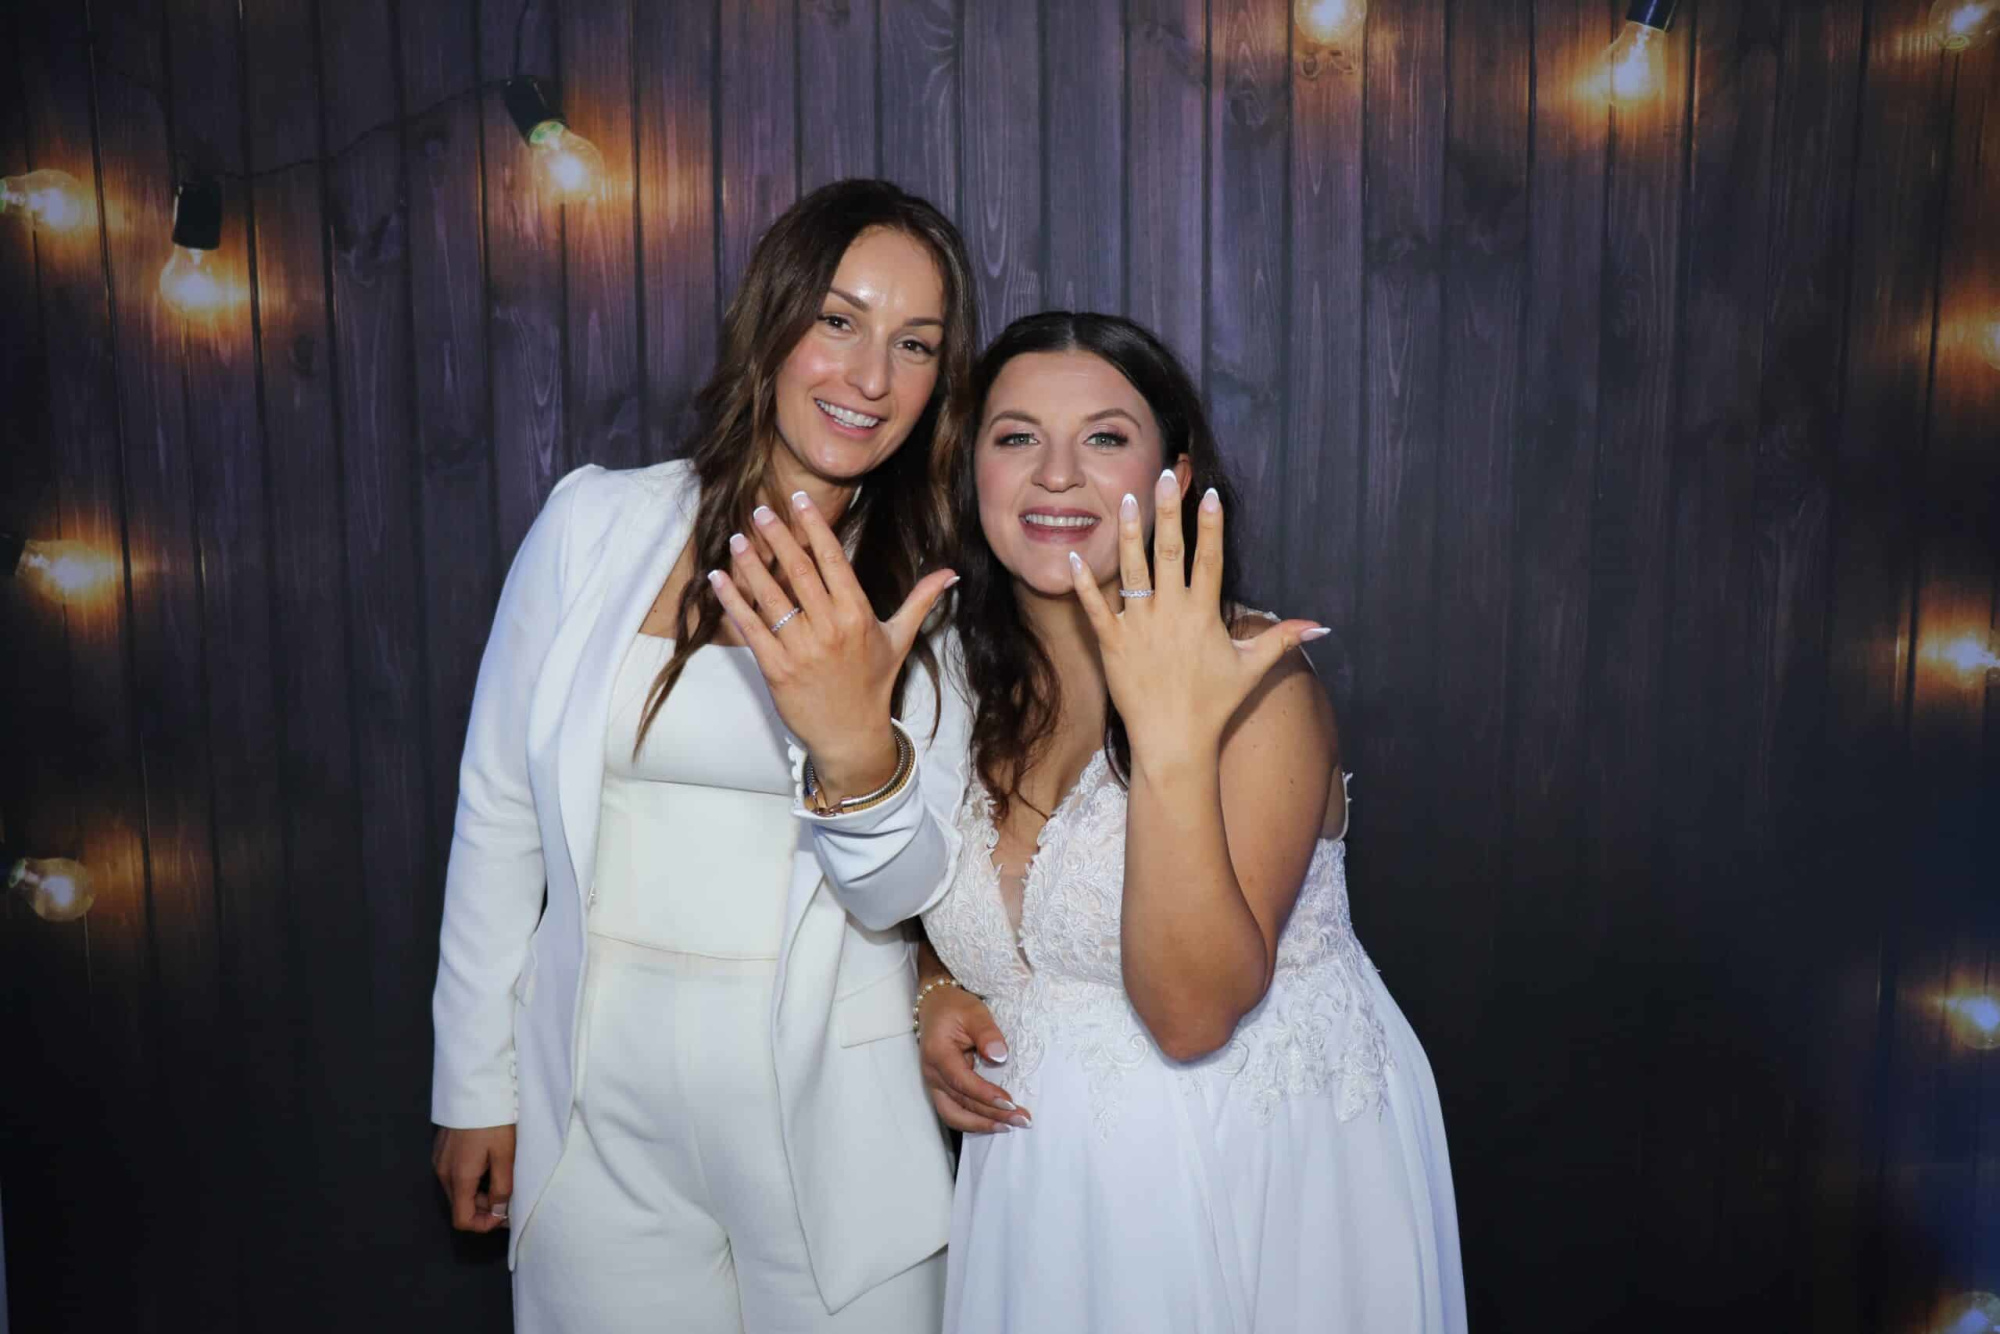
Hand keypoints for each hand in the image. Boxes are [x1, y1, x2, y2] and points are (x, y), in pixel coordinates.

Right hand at [431, 1124, 515, 1232]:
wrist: (475, 1086)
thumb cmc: (493, 1121)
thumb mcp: (505, 1155)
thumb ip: (502, 1188)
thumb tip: (498, 1212)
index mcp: (458, 1178)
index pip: (462, 1220)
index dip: (484, 1225)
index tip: (505, 1215)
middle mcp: (443, 1172)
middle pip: (461, 1205)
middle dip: (485, 1208)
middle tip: (510, 1195)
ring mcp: (439, 1159)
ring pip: (458, 1190)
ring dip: (479, 1192)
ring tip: (502, 1177)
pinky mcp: (442, 1148)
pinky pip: (455, 1174)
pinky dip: (471, 1177)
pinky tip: (488, 1163)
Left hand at [707, 491, 956, 794]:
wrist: (851, 735)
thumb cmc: (874, 683)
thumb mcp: (899, 639)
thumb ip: (920, 601)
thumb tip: (951, 573)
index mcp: (857, 614)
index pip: (832, 560)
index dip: (813, 527)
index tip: (798, 500)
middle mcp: (829, 628)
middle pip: (798, 571)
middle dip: (777, 536)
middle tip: (760, 510)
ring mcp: (801, 649)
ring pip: (771, 596)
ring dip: (751, 564)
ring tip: (737, 539)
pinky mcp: (776, 669)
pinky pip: (751, 628)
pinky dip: (733, 602)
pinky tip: (719, 579)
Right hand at [919, 984, 1030, 1133]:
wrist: (936, 1006)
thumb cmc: (955, 1007)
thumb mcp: (974, 1011)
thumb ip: (987, 1032)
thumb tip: (1000, 1056)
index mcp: (938, 1054)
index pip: (961, 1081)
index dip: (985, 1095)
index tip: (1010, 1101)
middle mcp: (932, 1074)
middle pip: (960, 1104)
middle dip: (991, 1115)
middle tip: (1021, 1119)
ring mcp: (934, 1084)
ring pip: (954, 1116)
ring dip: (982, 1124)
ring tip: (1010, 1126)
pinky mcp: (941, 1089)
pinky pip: (955, 1112)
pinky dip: (974, 1121)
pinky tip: (995, 1122)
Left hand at [1066, 470, 1324, 753]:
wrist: (1173, 742)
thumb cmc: (1214, 705)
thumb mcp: (1251, 669)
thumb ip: (1281, 639)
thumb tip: (1320, 626)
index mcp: (1203, 615)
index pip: (1210, 560)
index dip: (1211, 526)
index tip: (1209, 493)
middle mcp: (1170, 613)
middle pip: (1169, 552)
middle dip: (1169, 512)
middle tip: (1167, 476)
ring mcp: (1138, 626)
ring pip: (1131, 570)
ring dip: (1130, 532)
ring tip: (1130, 498)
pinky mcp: (1111, 643)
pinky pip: (1094, 607)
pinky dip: (1084, 582)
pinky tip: (1075, 555)